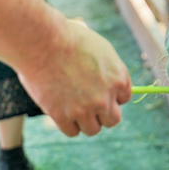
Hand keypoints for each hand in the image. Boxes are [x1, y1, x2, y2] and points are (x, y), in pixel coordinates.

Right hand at [17, 18, 131, 136]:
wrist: (44, 42)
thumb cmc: (69, 38)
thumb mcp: (99, 48)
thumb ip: (107, 68)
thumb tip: (108, 80)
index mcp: (118, 78)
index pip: (124, 99)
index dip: (112, 96)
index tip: (101, 93)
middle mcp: (105, 97)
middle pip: (112, 120)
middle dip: (102, 114)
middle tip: (89, 106)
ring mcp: (84, 109)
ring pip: (92, 129)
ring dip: (85, 121)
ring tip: (74, 109)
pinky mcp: (62, 116)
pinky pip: (72, 132)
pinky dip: (68, 125)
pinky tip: (62, 112)